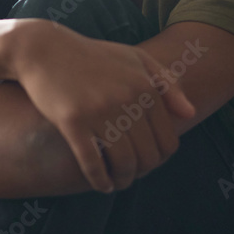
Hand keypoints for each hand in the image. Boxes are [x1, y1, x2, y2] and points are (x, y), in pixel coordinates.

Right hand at [6, 21, 194, 192]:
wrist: (43, 49)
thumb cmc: (90, 55)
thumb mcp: (134, 58)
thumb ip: (166, 82)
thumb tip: (190, 114)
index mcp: (145, 86)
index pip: (167, 141)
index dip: (158, 159)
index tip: (145, 163)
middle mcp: (127, 99)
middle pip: (147, 156)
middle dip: (140, 172)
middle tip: (128, 175)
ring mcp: (100, 111)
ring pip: (123, 163)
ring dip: (121, 180)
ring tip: (116, 182)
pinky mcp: (72, 121)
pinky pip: (92, 162)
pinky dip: (99, 179)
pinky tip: (100, 184)